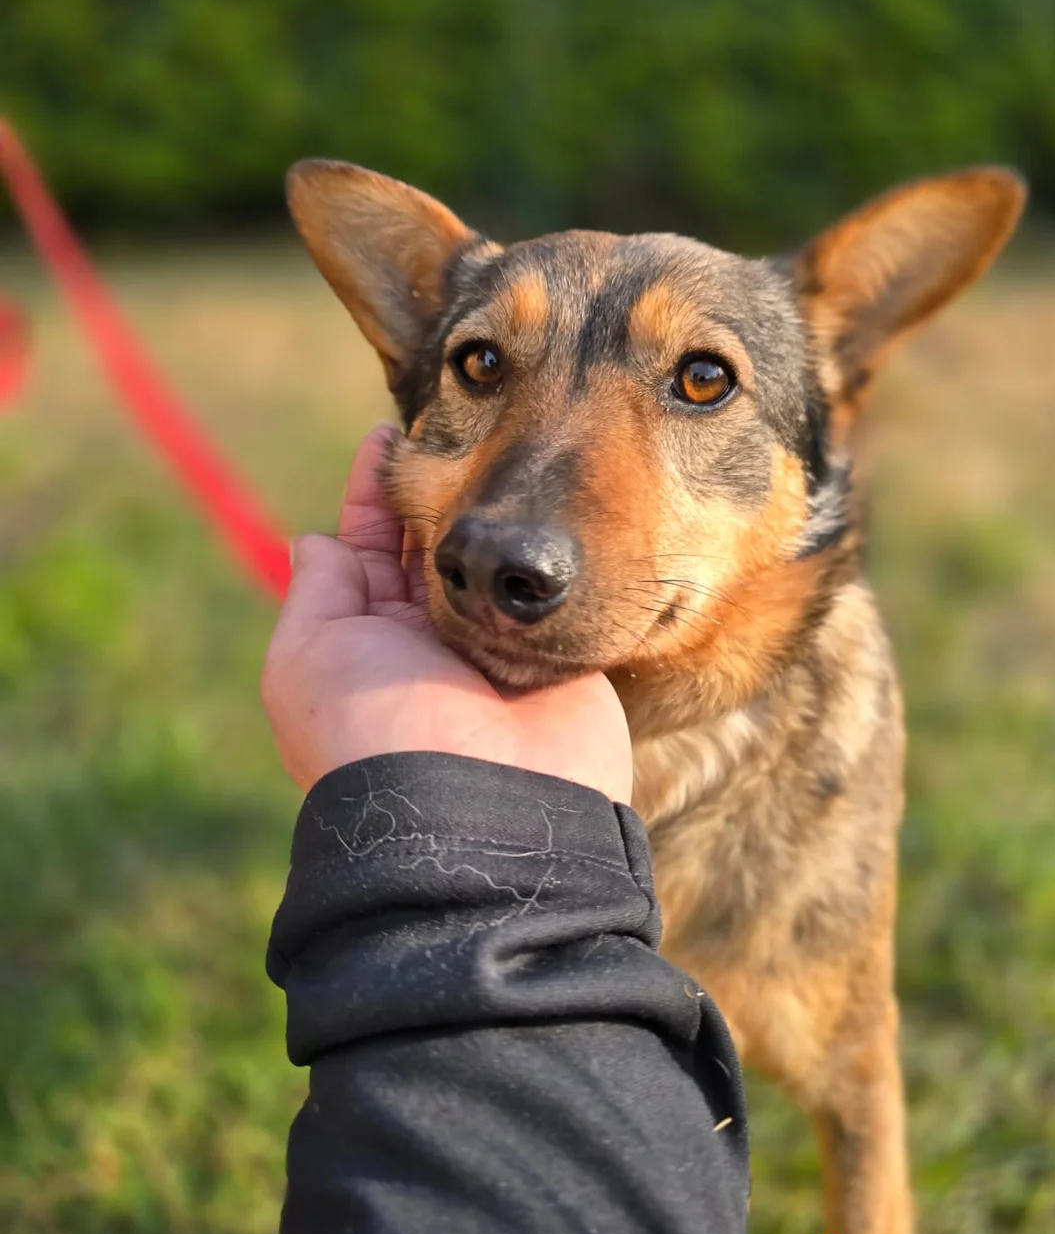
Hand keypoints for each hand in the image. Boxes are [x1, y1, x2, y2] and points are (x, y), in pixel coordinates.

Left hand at [261, 425, 633, 801]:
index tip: (385, 435)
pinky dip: (553, 549)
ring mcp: (503, 644)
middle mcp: (434, 639)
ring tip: (510, 442)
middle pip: (438, 546)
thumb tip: (313, 540)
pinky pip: (555, 589)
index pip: (370, 548)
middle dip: (442, 488)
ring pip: (497, 559)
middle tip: (458, 422)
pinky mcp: (565, 651)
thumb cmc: (375, 728)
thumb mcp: (310, 655)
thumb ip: (318, 592)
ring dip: (499, 509)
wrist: (478, 811)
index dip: (374, 493)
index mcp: (369, 638)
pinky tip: (560, 496)